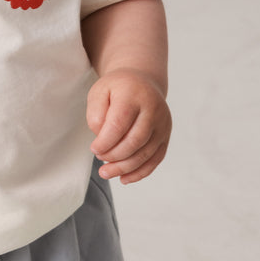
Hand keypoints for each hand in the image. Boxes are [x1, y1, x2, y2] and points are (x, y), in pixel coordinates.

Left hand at [86, 69, 170, 183]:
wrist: (142, 82)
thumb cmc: (117, 89)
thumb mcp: (99, 92)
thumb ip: (95, 113)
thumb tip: (101, 137)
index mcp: (134, 95)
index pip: (119, 124)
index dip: (105, 141)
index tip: (94, 149)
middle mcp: (153, 109)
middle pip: (135, 141)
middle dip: (114, 156)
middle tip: (99, 158)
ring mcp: (163, 124)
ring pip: (145, 153)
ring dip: (124, 168)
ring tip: (106, 172)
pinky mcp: (166, 136)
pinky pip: (155, 159)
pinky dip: (140, 172)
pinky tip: (124, 178)